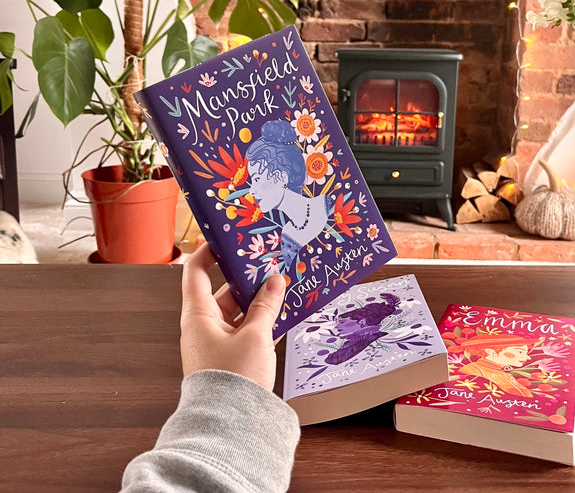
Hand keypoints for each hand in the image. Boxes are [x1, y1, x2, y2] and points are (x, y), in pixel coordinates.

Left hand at [180, 243, 285, 390]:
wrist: (230, 428)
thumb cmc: (234, 378)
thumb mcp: (255, 336)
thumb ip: (267, 306)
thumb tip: (275, 281)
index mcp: (198, 316)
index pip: (195, 273)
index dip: (208, 252)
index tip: (227, 238)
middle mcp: (204, 327)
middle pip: (225, 292)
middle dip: (249, 279)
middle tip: (271, 263)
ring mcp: (218, 343)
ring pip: (240, 312)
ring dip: (260, 301)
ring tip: (284, 286)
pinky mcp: (232, 358)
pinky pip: (248, 331)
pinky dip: (264, 322)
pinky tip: (286, 314)